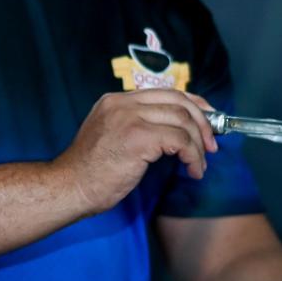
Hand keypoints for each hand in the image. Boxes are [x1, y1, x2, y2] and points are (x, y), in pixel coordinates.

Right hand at [53, 89, 217, 215]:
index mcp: (116, 100)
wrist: (70, 187)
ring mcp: (130, 118)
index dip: (193, 104)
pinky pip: (179, 141)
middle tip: (211, 146)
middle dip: (202, 123)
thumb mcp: (111, 137)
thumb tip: (174, 132)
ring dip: (198, 145)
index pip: (165, 92)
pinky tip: (192, 170)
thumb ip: (137, 126)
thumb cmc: (91, 172)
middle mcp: (123, 103)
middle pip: (178, 102)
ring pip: (182, 121)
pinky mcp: (138, 137)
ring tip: (199, 165)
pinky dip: (192, 156)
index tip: (208, 119)